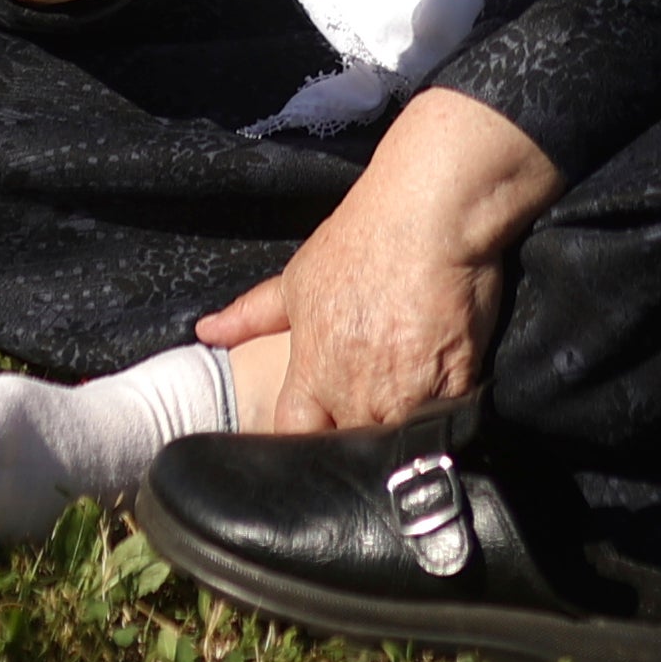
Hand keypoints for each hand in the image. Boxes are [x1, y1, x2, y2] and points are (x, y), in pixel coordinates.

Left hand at [200, 90, 562, 433]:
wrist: (428, 214)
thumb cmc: (361, 239)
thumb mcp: (297, 278)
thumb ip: (252, 314)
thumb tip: (206, 333)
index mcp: (313, 370)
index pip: (294, 435)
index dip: (298, 448)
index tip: (308, 441)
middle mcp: (354, 392)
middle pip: (347, 447)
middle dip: (350, 443)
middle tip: (359, 426)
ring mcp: (405, 394)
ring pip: (395, 447)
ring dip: (395, 438)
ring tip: (400, 421)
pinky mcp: (455, 387)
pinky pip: (446, 427)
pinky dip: (443, 425)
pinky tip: (441, 410)